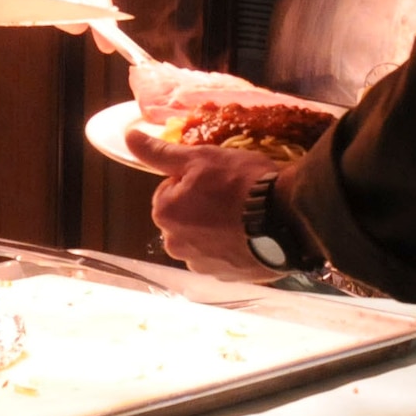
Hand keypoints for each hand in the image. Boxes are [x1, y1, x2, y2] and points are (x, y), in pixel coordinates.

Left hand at [125, 129, 280, 281]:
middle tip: (231, 194)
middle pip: (184, 217)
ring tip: (244, 214)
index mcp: (165, 214)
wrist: (285, 218)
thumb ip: (160, 152)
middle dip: (202, 206)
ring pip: (203, 238)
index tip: (215, 177)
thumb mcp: (200, 158)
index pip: (169, 191)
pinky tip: (251, 233)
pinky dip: (233, 246)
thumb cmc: (241, 183)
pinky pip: (223, 256)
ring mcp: (202, 265)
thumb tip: (130, 137)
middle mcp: (176, 245)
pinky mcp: (227, 278)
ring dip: (217, 228)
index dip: (192, 180)